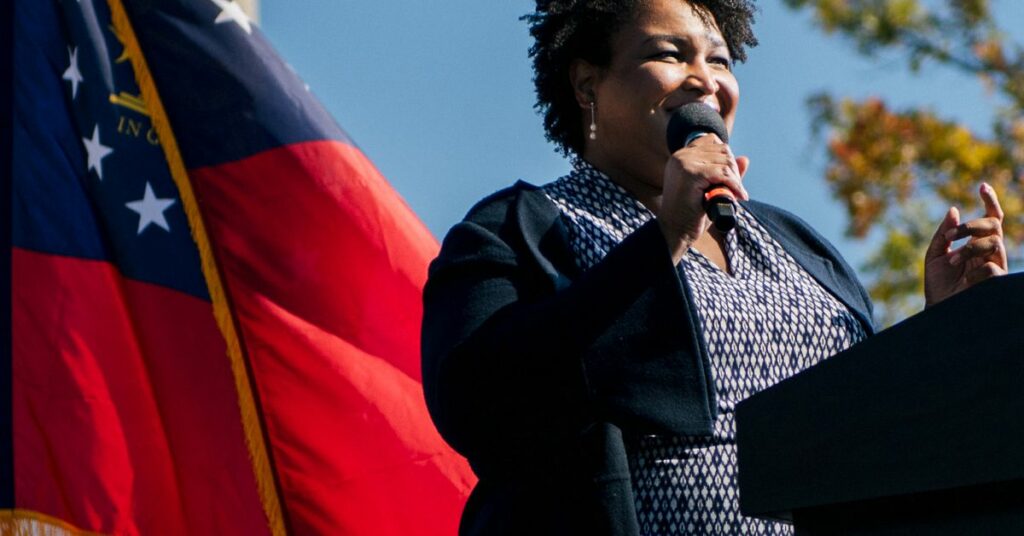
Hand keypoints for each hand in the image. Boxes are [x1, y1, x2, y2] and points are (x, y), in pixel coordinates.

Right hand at [657, 134, 749, 263]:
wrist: (675, 231)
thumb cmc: (691, 214)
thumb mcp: (710, 189)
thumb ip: (725, 173)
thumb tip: (745, 159)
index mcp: (681, 157)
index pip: (712, 140)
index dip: (726, 157)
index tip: (729, 177)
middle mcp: (681, 156)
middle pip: (723, 149)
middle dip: (733, 169)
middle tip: (735, 189)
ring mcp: (684, 163)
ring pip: (725, 161)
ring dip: (735, 179)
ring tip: (734, 195)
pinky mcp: (691, 174)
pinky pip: (723, 173)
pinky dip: (734, 185)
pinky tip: (737, 197)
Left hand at [924, 183, 1007, 306]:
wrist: (937, 308)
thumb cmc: (938, 284)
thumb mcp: (934, 255)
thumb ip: (943, 233)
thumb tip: (954, 210)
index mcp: (976, 244)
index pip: (991, 219)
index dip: (990, 201)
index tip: (982, 185)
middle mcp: (989, 252)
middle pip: (994, 226)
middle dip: (972, 226)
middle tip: (951, 237)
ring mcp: (995, 265)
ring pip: (995, 243)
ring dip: (970, 248)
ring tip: (952, 261)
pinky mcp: (996, 281)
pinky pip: (992, 267)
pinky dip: (974, 270)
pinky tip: (964, 280)